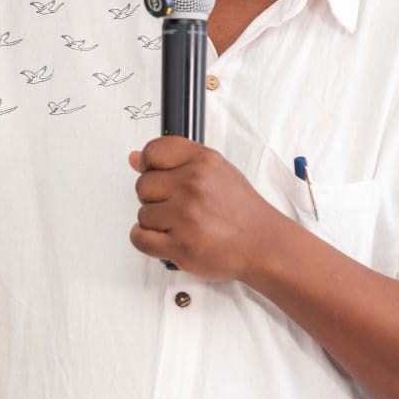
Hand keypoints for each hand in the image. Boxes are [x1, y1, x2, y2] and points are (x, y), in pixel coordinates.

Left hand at [128, 137, 283, 280]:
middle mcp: (193, 186)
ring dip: (155, 223)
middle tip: (176, 206)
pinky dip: (147, 240)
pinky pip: (140, 238)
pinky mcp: (181, 246)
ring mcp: (186, 217)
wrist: (263, 243)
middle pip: (143, 185)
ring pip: (142, 214)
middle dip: (155, 198)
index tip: (154, 174)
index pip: (153, 151)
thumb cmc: (241, 210)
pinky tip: (164, 238)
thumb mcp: (216, 171)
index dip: (148, 165)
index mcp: (203, 162)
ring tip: (180, 224)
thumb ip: (176, 161)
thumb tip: (135, 159)